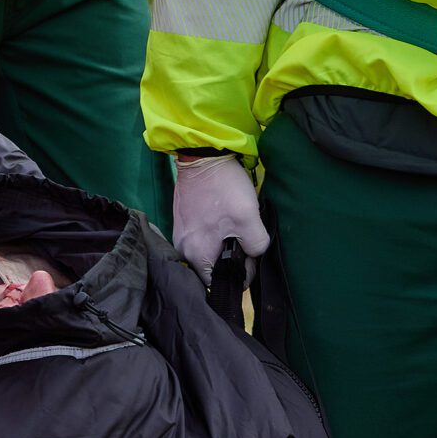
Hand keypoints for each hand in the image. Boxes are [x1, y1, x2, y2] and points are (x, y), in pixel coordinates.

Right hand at [172, 153, 269, 283]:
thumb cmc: (223, 188)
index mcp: (195, 254)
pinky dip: (216, 234)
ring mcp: (181, 235)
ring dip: (225, 245)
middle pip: (213, 267)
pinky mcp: (183, 222)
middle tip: (245, 240)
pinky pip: (202, 239)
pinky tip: (225, 219)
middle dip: (232, 259)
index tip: (250, 257)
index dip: (240, 274)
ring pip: (209, 252)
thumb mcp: (248, 219)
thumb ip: (255, 247)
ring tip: (236, 228)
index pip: (219, 282)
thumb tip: (253, 257)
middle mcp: (182, 249)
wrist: (202, 155)